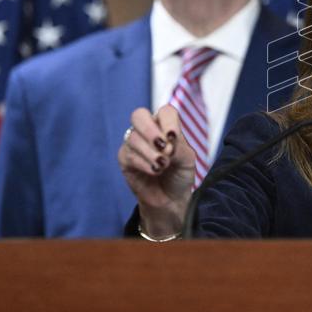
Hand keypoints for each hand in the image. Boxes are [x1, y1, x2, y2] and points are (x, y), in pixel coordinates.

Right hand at [117, 105, 193, 236]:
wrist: (171, 199)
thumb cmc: (180, 175)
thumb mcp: (187, 160)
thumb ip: (179, 147)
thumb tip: (166, 141)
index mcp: (166, 126)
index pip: (165, 112)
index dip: (168, 122)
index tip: (173, 137)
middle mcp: (148, 131)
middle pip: (139, 115)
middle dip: (150, 130)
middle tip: (163, 146)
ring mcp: (133, 144)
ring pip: (133, 138)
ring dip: (150, 153)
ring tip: (163, 165)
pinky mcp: (124, 159)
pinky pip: (129, 155)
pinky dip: (144, 163)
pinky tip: (155, 171)